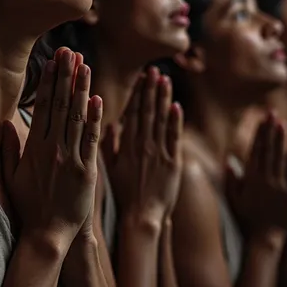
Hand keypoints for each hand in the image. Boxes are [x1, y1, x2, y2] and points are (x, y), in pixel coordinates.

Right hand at [1, 48, 101, 249]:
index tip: (53, 61)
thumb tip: (5, 123)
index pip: (43, 107)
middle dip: (66, 76)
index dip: (48, 81)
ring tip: (85, 65)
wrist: (48, 235)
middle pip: (61, 106)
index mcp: (35, 148)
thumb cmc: (30, 205)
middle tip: (71, 52)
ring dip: (82, 90)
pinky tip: (98, 99)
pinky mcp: (88, 171)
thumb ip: (10, 148)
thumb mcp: (12, 176)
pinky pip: (92, 140)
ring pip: (78, 118)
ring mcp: (71, 159)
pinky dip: (95, 118)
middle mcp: (53, 149)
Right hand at [102, 67, 182, 227]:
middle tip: (152, 69)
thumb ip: (109, 146)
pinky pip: (174, 137)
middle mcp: (141, 146)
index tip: (140, 78)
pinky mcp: (172, 163)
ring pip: (161, 120)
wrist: (141, 218)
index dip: (135, 93)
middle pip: (146, 111)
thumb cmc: (123, 195)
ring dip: (163, 98)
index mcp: (125, 146)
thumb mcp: (109, 170)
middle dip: (149, 89)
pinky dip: (175, 121)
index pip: (131, 113)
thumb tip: (109, 124)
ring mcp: (158, 153)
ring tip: (164, 78)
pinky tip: (176, 105)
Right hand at [226, 114, 286, 245]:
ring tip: (283, 123)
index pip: (255, 151)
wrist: (265, 240)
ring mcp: (279, 187)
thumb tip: (229, 160)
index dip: (259, 134)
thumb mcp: (233, 200)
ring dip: (282, 140)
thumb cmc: (247, 220)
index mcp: (250, 180)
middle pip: (268, 150)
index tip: (261, 119)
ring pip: (280, 159)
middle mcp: (264, 180)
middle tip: (273, 113)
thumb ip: (231, 180)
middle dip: (270, 130)